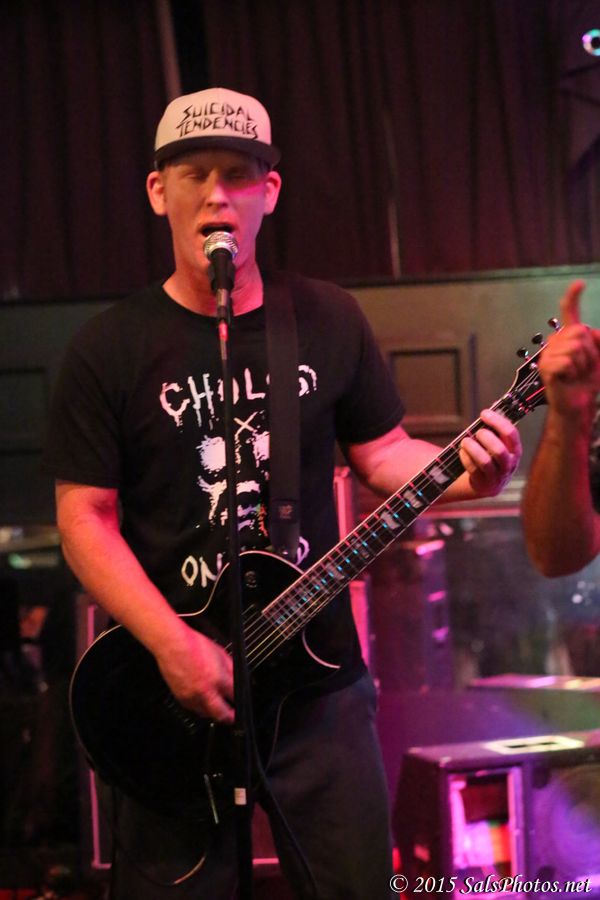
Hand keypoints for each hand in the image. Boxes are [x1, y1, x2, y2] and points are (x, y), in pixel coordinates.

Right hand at [156, 626, 233, 723]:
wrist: (172, 645)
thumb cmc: (194, 645)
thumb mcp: (220, 652)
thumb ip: (231, 668)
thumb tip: (239, 677)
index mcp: (218, 678)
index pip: (235, 696)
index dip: (240, 701)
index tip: (240, 703)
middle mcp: (205, 691)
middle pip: (221, 714)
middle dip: (230, 717)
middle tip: (233, 716)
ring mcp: (191, 697)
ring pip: (206, 714)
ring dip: (214, 713)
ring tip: (218, 709)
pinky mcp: (180, 698)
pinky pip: (193, 709)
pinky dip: (200, 708)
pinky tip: (203, 701)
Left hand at [459, 408, 521, 496]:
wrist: (486, 484)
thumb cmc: (491, 456)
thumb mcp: (497, 443)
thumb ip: (496, 428)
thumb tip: (493, 407)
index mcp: (515, 451)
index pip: (511, 434)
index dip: (497, 421)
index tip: (484, 413)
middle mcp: (509, 465)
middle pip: (499, 450)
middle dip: (486, 438)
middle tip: (477, 431)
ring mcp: (497, 476)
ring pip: (485, 462)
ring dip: (473, 448)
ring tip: (465, 440)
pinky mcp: (484, 484)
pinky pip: (474, 470)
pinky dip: (466, 458)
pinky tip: (462, 451)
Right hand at [539, 280, 599, 415]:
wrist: (580, 402)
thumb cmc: (589, 379)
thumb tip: (594, 331)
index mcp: (569, 336)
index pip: (570, 313)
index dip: (573, 297)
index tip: (580, 283)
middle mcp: (556, 342)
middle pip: (579, 331)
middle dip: (590, 351)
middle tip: (584, 367)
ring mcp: (549, 354)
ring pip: (575, 347)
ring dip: (583, 364)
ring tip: (577, 374)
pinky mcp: (546, 368)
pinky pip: (567, 362)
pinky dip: (573, 372)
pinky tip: (568, 379)